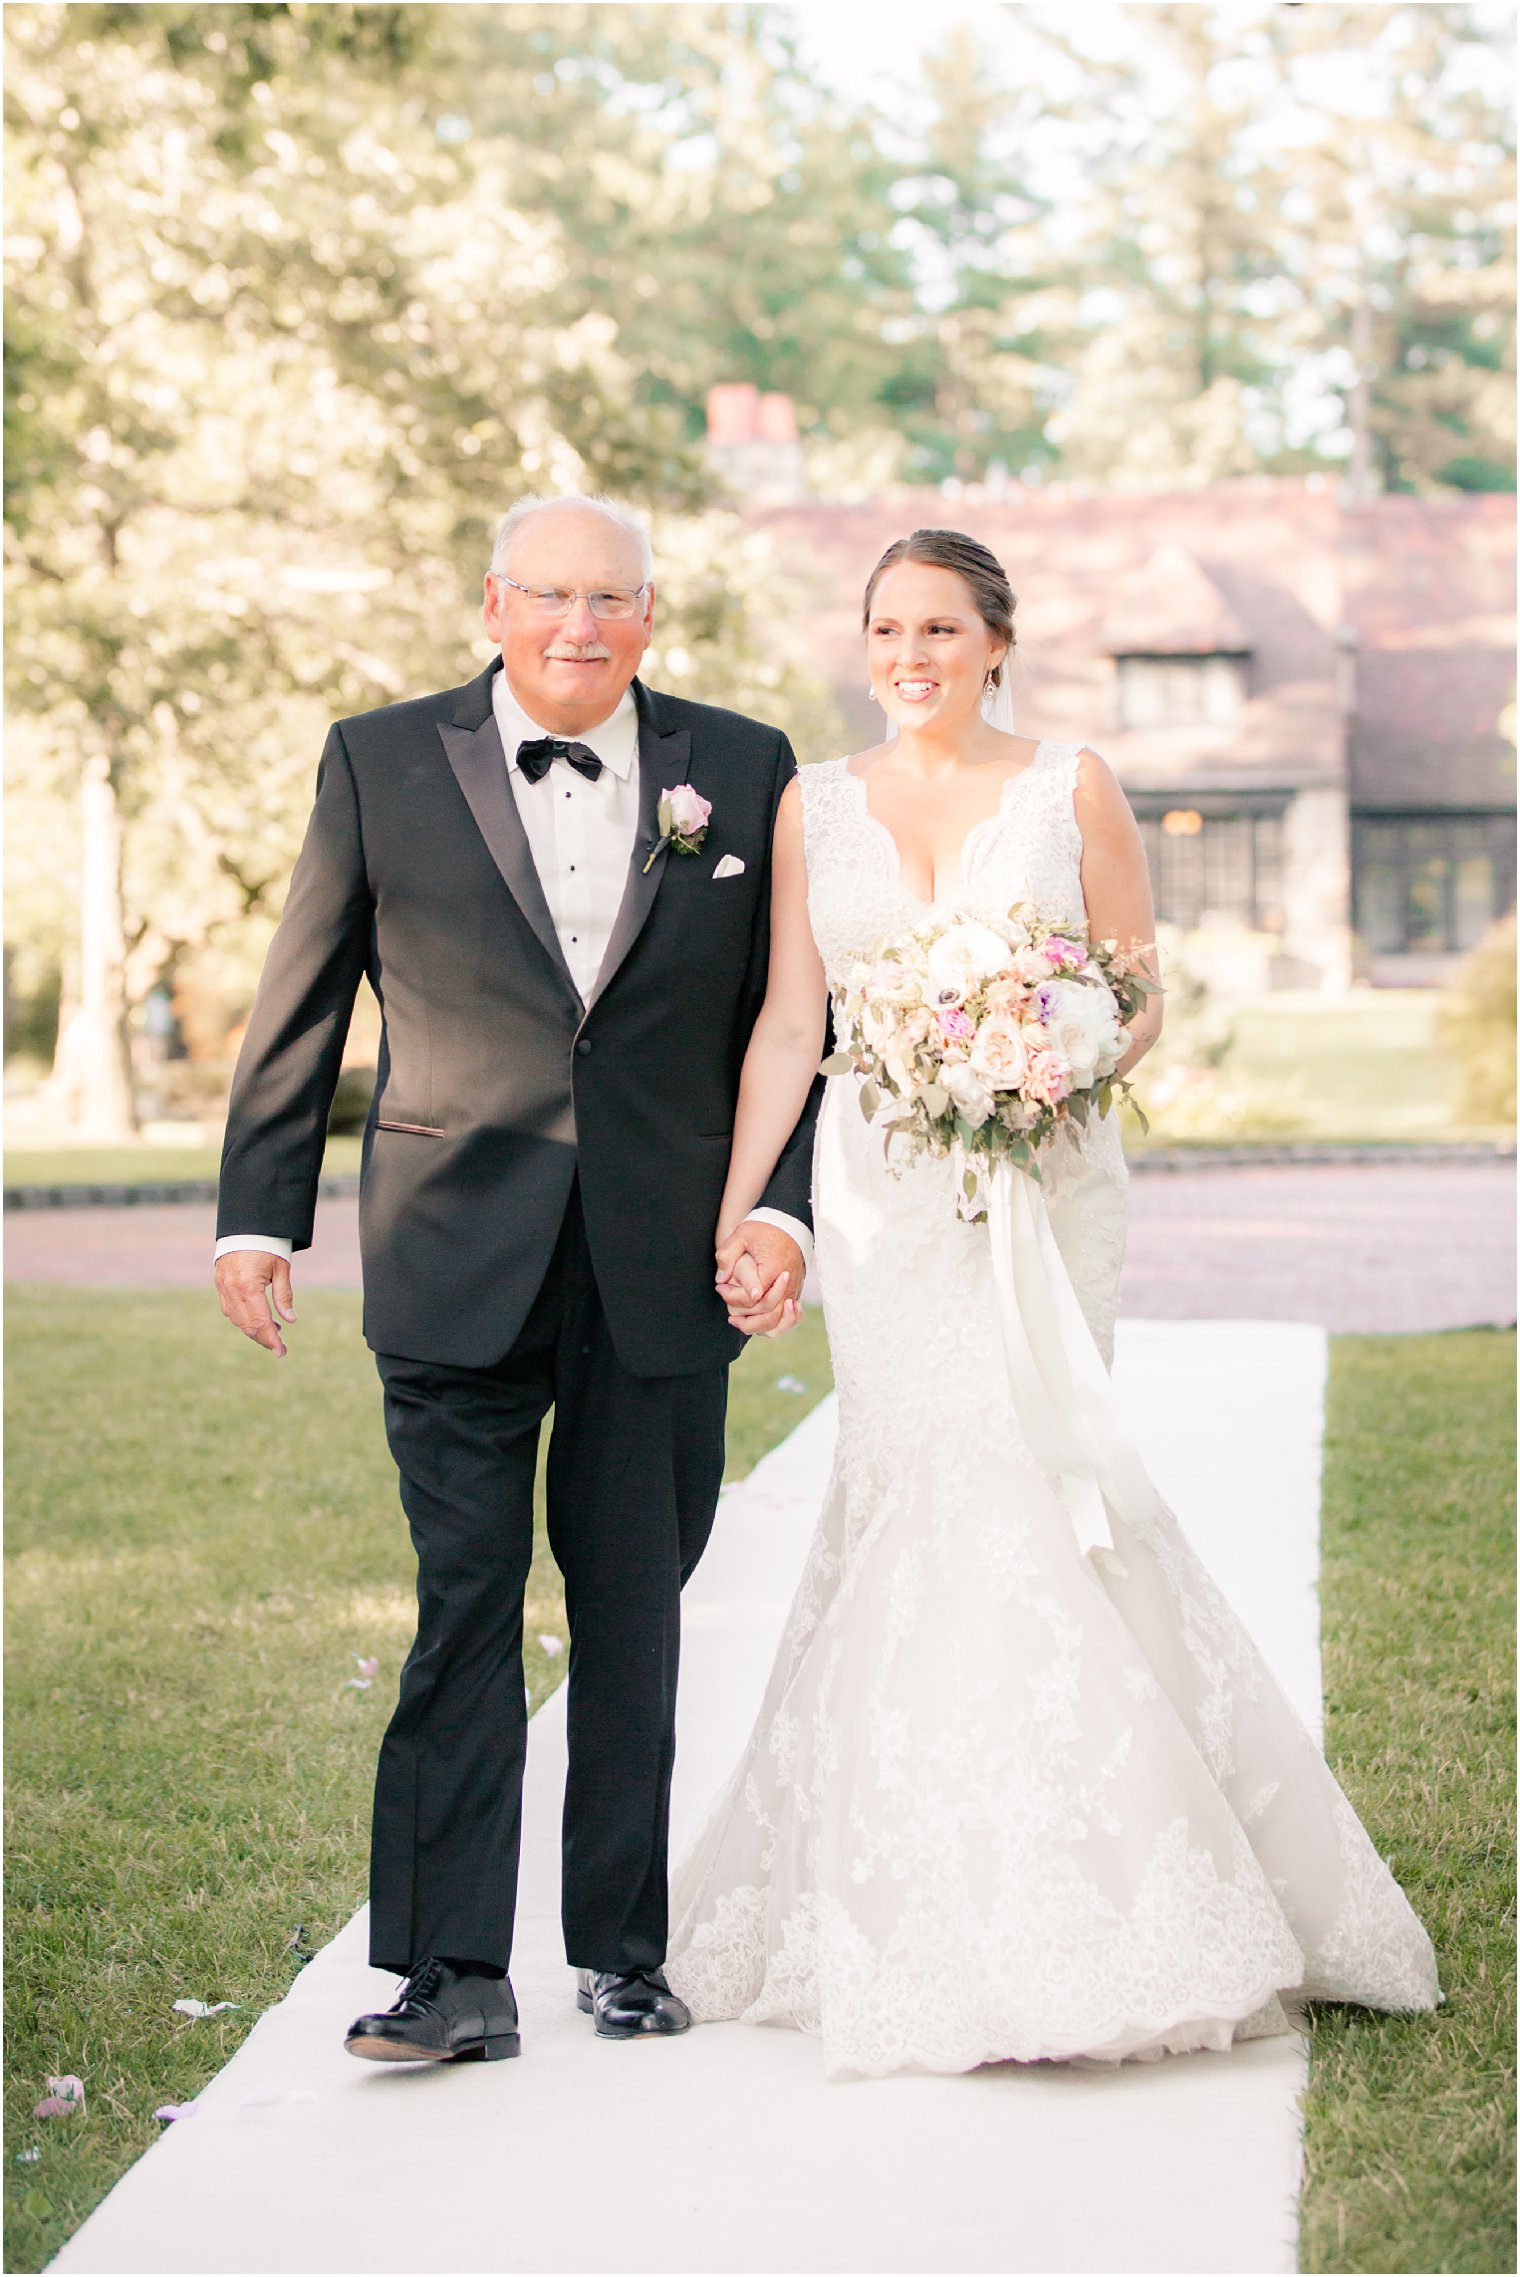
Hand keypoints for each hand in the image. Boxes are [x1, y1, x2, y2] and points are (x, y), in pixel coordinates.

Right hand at [215, 1250, 296, 1357]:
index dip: (271, 1339)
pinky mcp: (219, 1283)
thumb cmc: (268, 1245)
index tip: (281, 1352)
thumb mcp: (281, 1269)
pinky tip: (257, 1317)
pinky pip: (229, 1309)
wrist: (246, 1225)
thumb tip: (290, 1320)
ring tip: (273, 1329)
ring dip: (253, 1329)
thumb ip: (284, 1295)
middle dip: (263, 1338)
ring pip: (236, 1319)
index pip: (261, 1321)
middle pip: (247, 1325)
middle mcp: (232, 1289)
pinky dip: (242, 1318)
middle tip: (279, 1347)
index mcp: (249, 1286)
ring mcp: (223, 1287)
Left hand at [715, 1221, 803, 1338]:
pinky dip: (777, 1325)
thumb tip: (721, 1279)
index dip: (733, 1297)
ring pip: (779, 1321)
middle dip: (744, 1315)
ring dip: (758, 1326)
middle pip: (766, 1314)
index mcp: (771, 1270)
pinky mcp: (795, 1293)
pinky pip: (790, 1319)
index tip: (720, 1287)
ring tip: (739, 1321)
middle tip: (727, 1309)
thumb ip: (727, 1255)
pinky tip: (760, 1321)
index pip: (752, 1297)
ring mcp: (793, 1290)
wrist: (790, 1225)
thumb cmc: (764, 1229)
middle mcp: (786, 1284)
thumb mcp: (742, 1235)